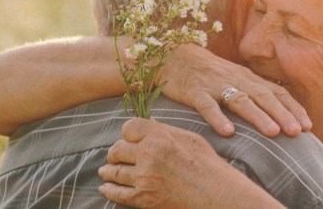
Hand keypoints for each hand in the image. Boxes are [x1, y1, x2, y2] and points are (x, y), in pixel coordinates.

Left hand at [97, 118, 282, 207]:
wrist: (217, 194)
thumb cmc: (208, 165)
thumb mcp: (190, 139)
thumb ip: (166, 131)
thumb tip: (149, 125)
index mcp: (160, 136)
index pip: (128, 128)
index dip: (127, 134)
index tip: (128, 140)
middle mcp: (148, 154)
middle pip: (117, 149)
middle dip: (115, 153)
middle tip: (114, 157)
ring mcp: (144, 177)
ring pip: (114, 171)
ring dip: (108, 171)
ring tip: (105, 171)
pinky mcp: (143, 198)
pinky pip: (117, 193)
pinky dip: (109, 190)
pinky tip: (105, 188)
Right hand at [160, 44, 311, 136]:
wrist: (174, 57)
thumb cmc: (210, 74)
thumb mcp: (236, 79)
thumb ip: (254, 94)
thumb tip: (279, 115)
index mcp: (248, 79)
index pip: (276, 92)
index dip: (293, 108)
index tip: (309, 126)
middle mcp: (236, 80)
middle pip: (263, 96)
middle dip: (282, 114)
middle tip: (298, 132)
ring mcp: (215, 85)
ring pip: (240, 100)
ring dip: (258, 116)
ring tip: (273, 133)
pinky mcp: (195, 92)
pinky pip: (207, 105)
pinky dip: (217, 118)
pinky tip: (227, 132)